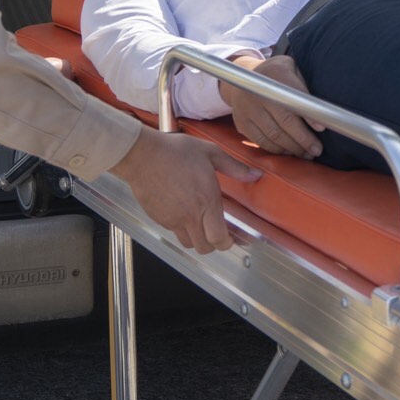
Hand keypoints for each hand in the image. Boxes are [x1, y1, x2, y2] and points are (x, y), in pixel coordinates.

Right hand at [108, 127, 257, 252]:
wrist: (143, 155)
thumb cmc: (176, 152)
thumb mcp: (210, 153)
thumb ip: (234, 167)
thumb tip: (256, 175)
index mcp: (206, 202)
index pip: (218, 239)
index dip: (227, 244)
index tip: (232, 239)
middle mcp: (190, 216)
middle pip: (204, 248)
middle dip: (213, 244)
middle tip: (217, 233)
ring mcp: (172, 220)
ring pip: (188, 242)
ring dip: (197, 238)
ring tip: (200, 224)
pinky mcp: (158, 218)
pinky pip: (173, 231)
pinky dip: (181, 228)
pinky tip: (182, 212)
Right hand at [215, 53, 326, 158]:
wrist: (242, 80)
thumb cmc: (276, 76)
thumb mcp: (291, 69)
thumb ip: (303, 86)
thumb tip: (321, 111)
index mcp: (276, 75)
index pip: (295, 99)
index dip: (309, 116)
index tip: (321, 128)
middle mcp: (260, 93)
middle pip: (285, 122)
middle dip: (303, 139)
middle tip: (317, 150)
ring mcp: (248, 109)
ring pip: (273, 135)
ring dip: (292, 148)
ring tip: (306, 154)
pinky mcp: (242, 123)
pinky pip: (261, 141)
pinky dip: (276, 150)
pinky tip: (288, 152)